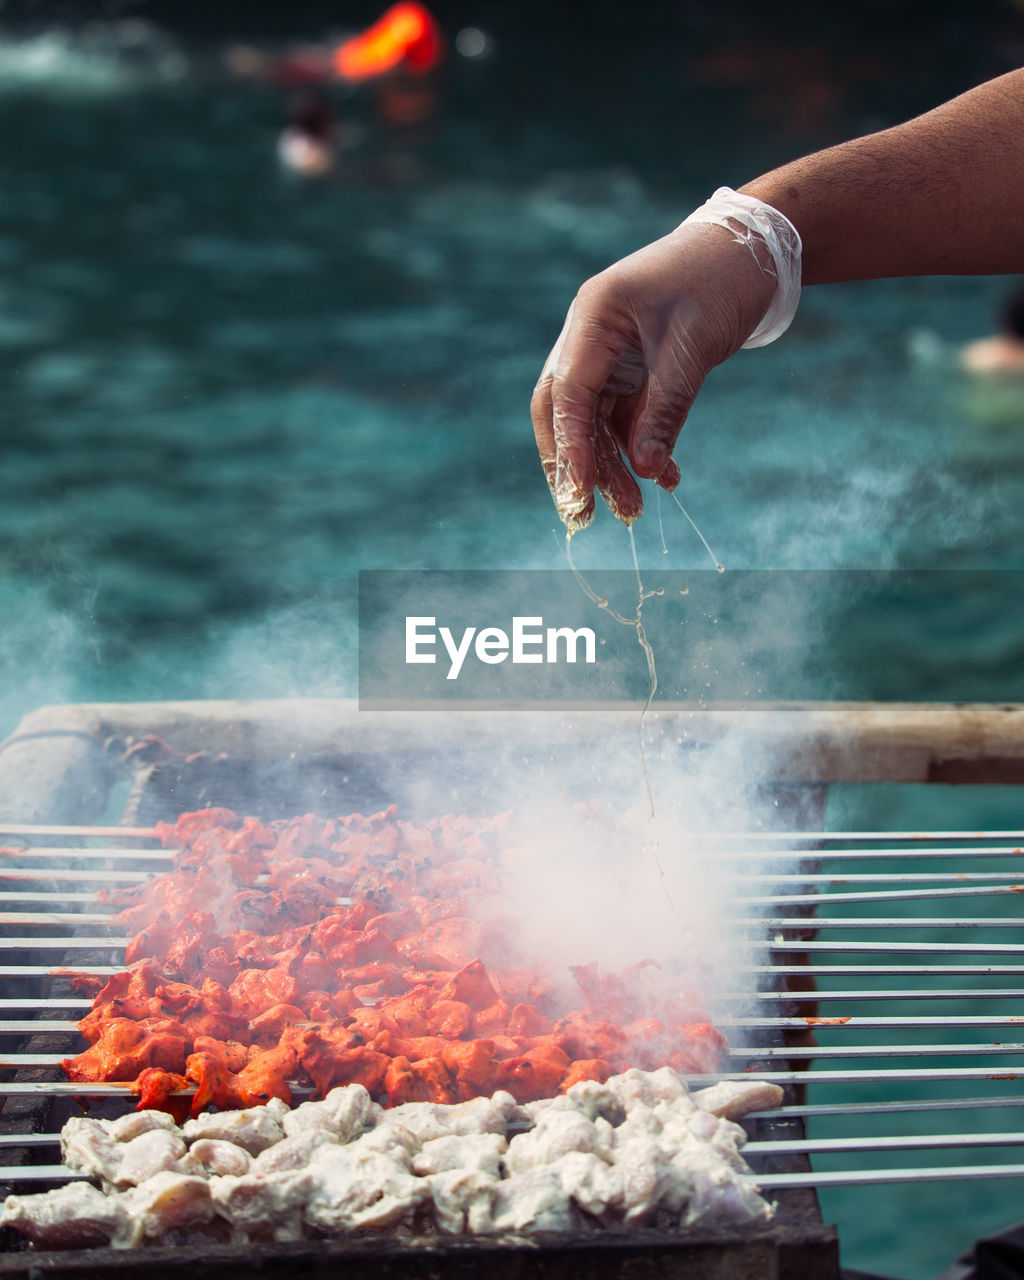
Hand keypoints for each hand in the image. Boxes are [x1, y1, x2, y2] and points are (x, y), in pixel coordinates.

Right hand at [531, 218, 780, 531]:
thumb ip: (666, 408)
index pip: (568, 392)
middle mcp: (590, 337)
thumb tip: (646, 469)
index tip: (578, 492)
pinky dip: (640, 449)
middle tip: (584, 515)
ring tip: (633, 510)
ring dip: (610, 466)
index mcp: (593, 316)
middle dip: (573, 464)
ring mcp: (609, 354)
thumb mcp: (694, 347)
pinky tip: (664, 477)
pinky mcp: (633, 369)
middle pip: (564, 411)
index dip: (569, 445)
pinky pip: (626, 418)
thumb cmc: (721, 280)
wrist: (753, 249)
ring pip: (595, 422)